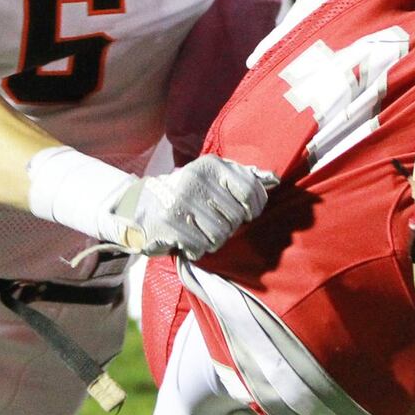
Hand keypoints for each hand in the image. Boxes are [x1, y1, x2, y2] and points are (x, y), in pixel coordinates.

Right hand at [106, 156, 274, 257]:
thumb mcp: (213, 176)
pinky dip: (196, 249)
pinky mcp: (168, 224)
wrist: (139, 204)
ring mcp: (180, 202)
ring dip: (212, 240)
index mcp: (211, 165)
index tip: (246, 213)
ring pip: (220, 236)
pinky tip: (187, 239)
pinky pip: (200, 247)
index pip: (250, 191)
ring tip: (200, 230)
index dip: (254, 208)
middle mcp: (196, 180)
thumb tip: (275, 179)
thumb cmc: (186, 192)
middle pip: (236, 218)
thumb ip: (244, 177)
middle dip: (229, 226)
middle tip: (214, 222)